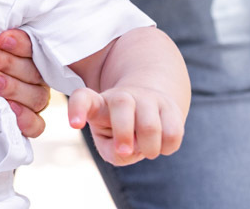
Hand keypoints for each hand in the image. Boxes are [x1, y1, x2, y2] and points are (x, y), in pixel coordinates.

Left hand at [0, 29, 49, 137]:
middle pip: (32, 71)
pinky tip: (10, 109)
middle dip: (7, 62)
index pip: (33, 47)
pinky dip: (25, 118)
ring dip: (12, 87)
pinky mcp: (32, 124)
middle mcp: (36, 78)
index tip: (2, 39)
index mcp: (29, 55)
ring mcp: (35, 101)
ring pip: (36, 96)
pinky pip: (37, 125)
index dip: (21, 43)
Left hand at [67, 85, 183, 166]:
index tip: (75, 125)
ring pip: (150, 124)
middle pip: (122, 104)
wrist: (150, 111)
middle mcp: (122, 97)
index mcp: (99, 104)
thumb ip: (114, 153)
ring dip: (148, 147)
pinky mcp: (170, 107)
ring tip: (146, 150)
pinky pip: (173, 132)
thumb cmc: (120, 132)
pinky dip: (167, 147)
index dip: (77, 110)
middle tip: (125, 152)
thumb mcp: (109, 147)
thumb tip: (131, 148)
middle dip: (124, 133)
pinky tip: (161, 144)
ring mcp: (147, 99)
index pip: (83, 98)